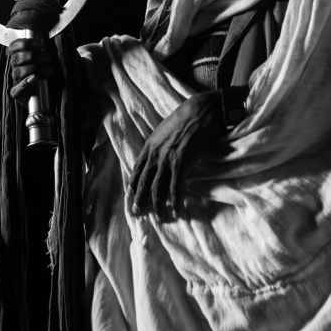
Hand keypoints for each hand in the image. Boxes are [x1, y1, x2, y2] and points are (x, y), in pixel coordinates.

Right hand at [7, 37, 58, 104]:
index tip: (40, 44)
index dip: (24, 43)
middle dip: (33, 56)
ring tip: (50, 70)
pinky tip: (34, 79)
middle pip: (16, 58)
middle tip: (49, 58)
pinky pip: (16, 91)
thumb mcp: (52, 56)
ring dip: (35, 68)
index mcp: (20, 56)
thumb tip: (62, 34)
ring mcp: (16, 81)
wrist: (56, 91)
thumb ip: (51, 47)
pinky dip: (25, 84)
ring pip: (18, 72)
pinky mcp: (18, 95)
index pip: (13, 47)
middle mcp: (16, 68)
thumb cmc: (54, 69)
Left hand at [128, 90, 224, 221]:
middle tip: (137, 212)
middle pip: (143, 182)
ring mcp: (167, 161)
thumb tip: (157, 156)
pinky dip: (176, 202)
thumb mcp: (163, 130)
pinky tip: (177, 211)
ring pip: (158, 190)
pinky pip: (176, 189)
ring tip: (160, 218)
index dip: (133, 184)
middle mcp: (155, 155)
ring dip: (158, 206)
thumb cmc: (184, 119)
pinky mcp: (181, 165)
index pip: (137, 169)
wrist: (199, 112)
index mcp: (149, 146)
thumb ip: (158, 145)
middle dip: (139, 199)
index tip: (131, 194)